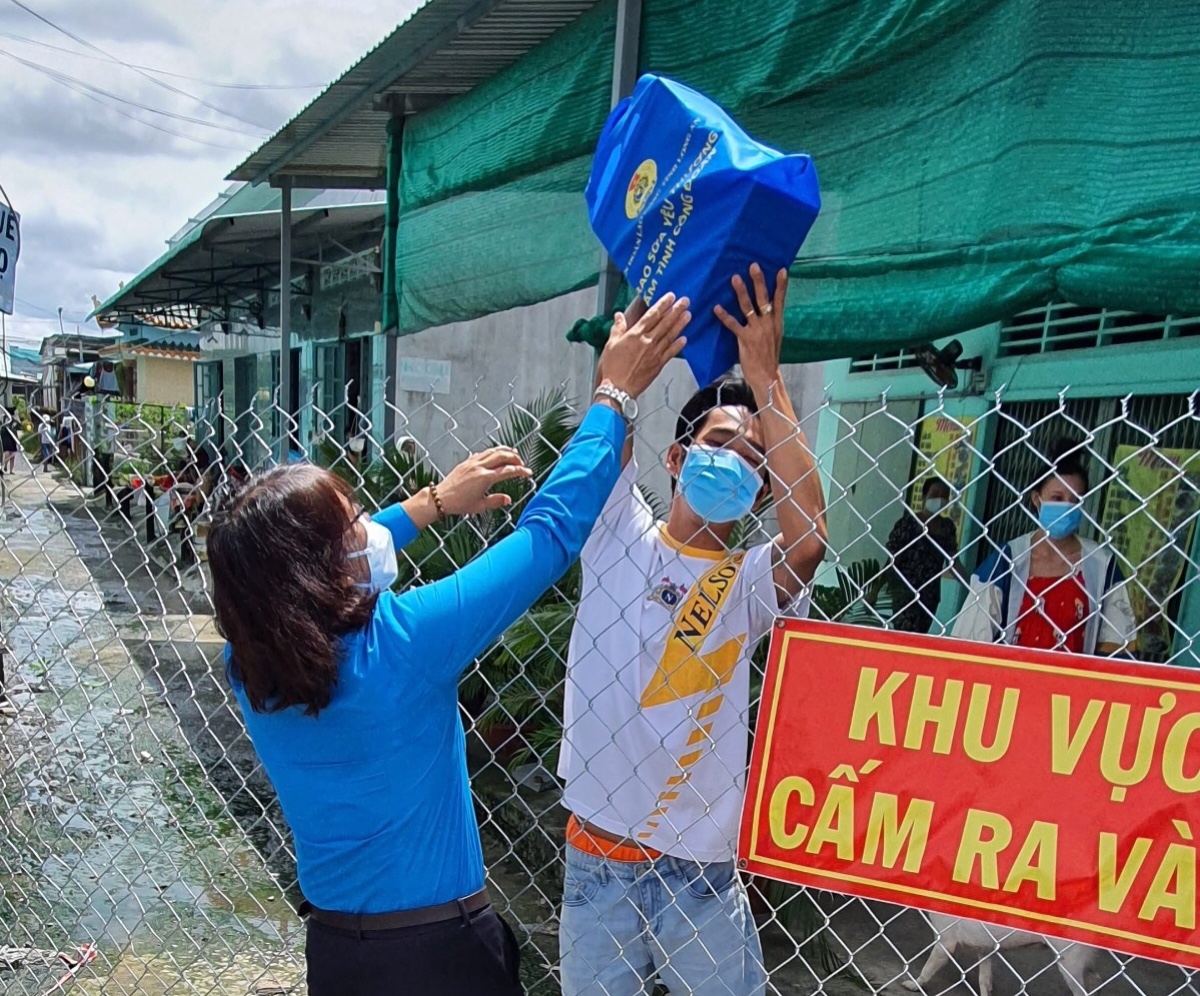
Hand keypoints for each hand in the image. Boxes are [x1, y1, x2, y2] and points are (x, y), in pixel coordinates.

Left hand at [436, 447, 531, 514]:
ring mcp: (472, 462)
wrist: (441, 498)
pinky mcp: (467, 462)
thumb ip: (496, 501)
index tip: (528, 472)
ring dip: (505, 450)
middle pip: (503, 456)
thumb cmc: (459, 503)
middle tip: (522, 463)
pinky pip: (483, 453)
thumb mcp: (480, 506)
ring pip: (493, 451)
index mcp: (485, 478)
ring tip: (513, 452)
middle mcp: (480, 467)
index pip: (508, 470)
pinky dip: (492, 451)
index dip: (520, 471)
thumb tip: (508, 499)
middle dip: (515, 458)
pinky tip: (495, 454)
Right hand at [599, 293, 689, 398]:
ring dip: (680, 324)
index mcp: (635, 334)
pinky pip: (671, 352)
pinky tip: (685, 339)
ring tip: (688, 315)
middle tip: (685, 301)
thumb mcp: (610, 344)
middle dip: (676, 310)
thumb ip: (617, 328)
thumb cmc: (612, 368)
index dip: (663, 304)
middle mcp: (648, 341)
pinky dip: (678, 345)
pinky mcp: (658, 364)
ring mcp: (655, 353)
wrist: (618, 388)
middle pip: (665, 322)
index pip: (652, 315)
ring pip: (670, 335)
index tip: (670, 296)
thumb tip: (619, 316)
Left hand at [714, 263, 785, 392]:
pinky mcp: (745, 339)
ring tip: (734, 278)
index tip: (782, 270)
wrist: (767, 375)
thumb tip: (765, 308)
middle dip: (759, 281)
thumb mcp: (775, 336)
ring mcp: (757, 331)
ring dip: (741, 292)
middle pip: (764, 298)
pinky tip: (717, 307)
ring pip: (748, 307)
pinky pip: (733, 325)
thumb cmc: (769, 356)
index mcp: (776, 322)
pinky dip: (724, 316)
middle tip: (753, 266)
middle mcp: (768, 324)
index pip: (780, 300)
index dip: (781, 285)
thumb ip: (770, 321)